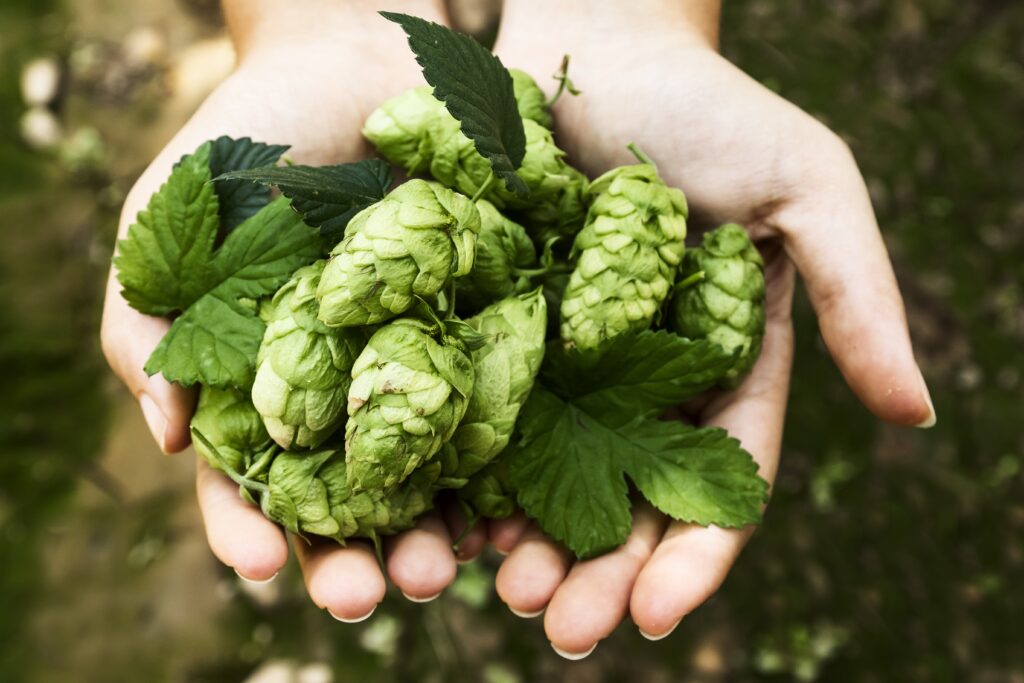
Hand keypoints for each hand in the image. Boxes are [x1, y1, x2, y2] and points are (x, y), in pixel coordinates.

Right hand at [100, 0, 486, 620]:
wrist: (347, 67)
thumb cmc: (240, 148)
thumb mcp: (167, 232)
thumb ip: (148, 331)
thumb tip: (162, 441)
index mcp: (268, 390)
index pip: (254, 485)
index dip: (253, 532)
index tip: (265, 571)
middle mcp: (349, 395)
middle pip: (352, 500)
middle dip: (360, 554)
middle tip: (378, 596)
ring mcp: (426, 368)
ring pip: (435, 473)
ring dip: (440, 528)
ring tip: (450, 568)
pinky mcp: (495, 332)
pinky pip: (506, 405)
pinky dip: (508, 457)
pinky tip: (513, 501)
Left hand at [488, 0, 934, 656]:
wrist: (592, 39)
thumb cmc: (710, 108)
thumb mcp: (807, 188)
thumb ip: (856, 295)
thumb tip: (917, 413)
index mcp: (719, 366)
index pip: (715, 483)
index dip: (693, 556)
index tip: (658, 617)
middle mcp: (636, 381)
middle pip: (620, 500)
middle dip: (596, 571)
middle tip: (560, 625)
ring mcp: (556, 360)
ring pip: (539, 473)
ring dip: (520, 539)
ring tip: (491, 587)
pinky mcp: (484, 325)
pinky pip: (467, 409)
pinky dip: (456, 466)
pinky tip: (435, 514)